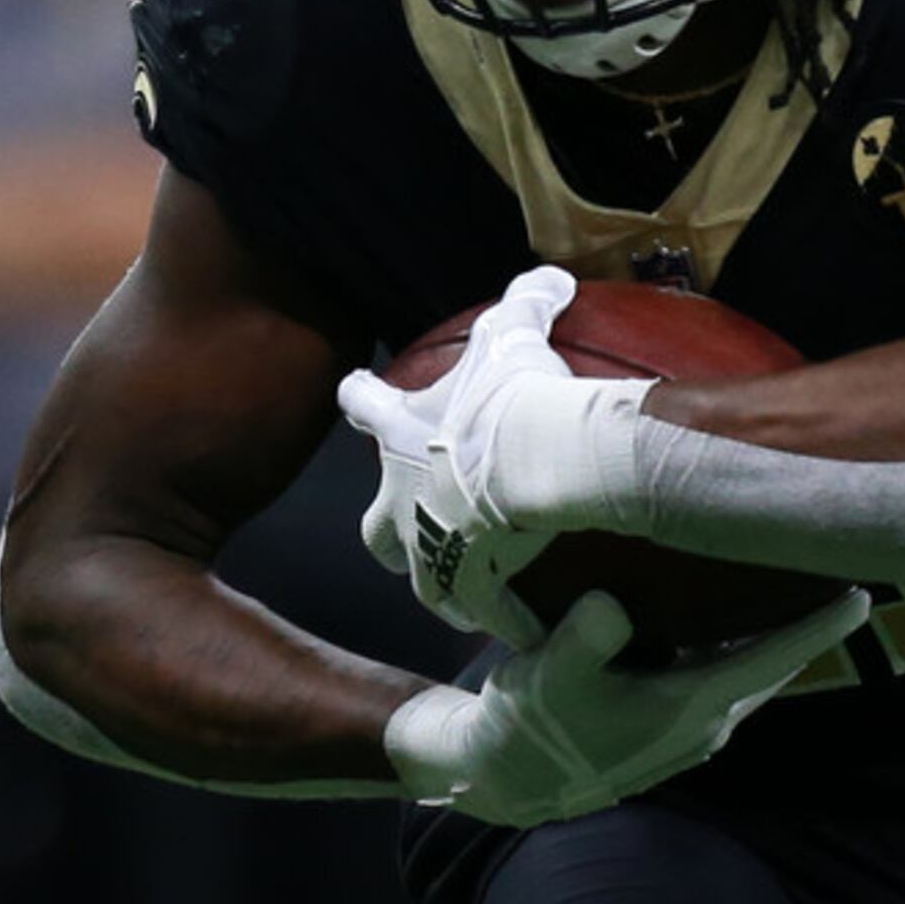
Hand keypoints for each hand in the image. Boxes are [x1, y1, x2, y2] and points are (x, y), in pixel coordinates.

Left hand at [338, 266, 638, 644]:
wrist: (529, 459)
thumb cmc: (511, 395)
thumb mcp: (515, 334)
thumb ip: (527, 299)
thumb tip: (552, 273)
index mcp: (401, 434)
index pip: (365, 405)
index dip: (361, 397)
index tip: (353, 391)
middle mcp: (398, 499)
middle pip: (376, 523)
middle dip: (389, 524)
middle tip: (414, 521)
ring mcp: (427, 548)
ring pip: (420, 574)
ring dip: (441, 578)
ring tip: (469, 588)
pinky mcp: (463, 585)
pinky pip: (484, 610)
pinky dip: (503, 619)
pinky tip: (523, 630)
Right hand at [383, 586, 874, 827]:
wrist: (504, 777)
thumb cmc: (530, 724)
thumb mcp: (548, 675)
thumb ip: (583, 640)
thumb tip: (611, 605)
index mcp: (690, 707)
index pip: (774, 659)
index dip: (820, 626)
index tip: (864, 593)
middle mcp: (704, 721)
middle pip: (775, 662)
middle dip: (810, 623)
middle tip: (844, 569)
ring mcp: (690, 728)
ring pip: (752, 670)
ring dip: (776, 633)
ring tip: (803, 581)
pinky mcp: (670, 725)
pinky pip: (725, 676)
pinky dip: (741, 646)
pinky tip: (739, 611)